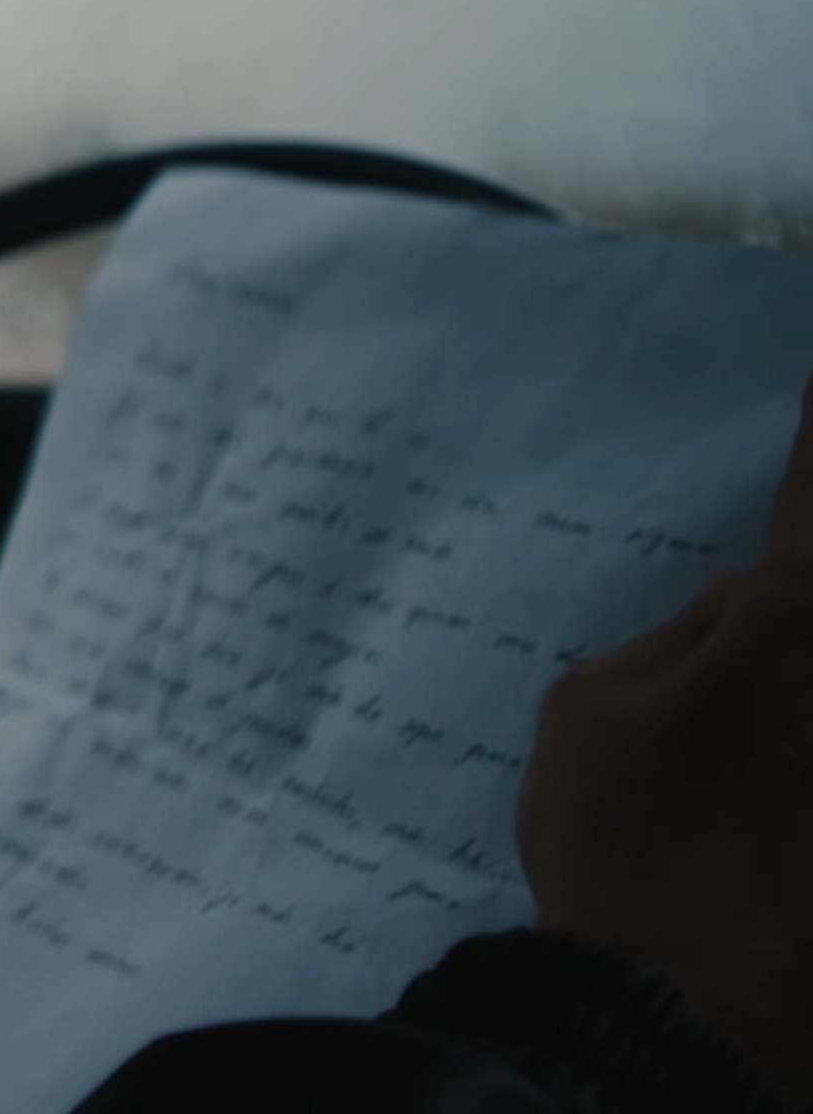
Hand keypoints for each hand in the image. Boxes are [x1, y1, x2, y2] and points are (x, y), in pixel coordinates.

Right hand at [518, 368, 812, 1100]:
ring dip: (773, 655)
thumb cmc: (625, 843)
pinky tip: (740, 756)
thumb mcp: (592, 705)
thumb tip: (738, 613)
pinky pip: (802, 734)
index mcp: (791, 613)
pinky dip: (774, 725)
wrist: (691, 1010)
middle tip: (733, 608)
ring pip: (805, 649)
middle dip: (790, 564)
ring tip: (715, 701)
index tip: (811, 373)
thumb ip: (678, 637)